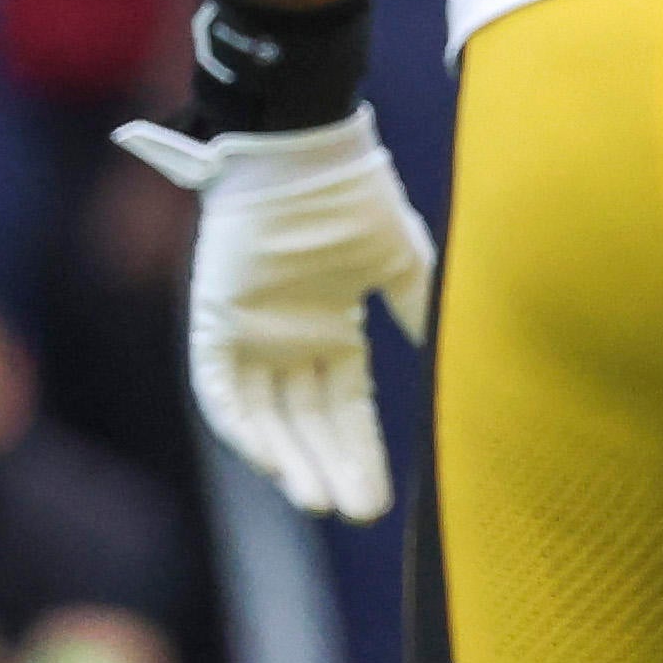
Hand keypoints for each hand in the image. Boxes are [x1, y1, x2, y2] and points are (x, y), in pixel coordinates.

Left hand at [114, 109, 435, 520]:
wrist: (303, 148)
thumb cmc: (355, 196)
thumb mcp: (400, 260)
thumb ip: (417, 310)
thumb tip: (449, 360)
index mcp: (330, 329)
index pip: (346, 408)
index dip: (361, 453)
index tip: (378, 500)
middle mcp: (288, 340)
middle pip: (309, 423)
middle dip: (332, 469)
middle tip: (358, 513)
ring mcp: (248, 333)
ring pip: (267, 416)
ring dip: (289, 460)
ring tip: (317, 502)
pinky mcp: (213, 320)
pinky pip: (219, 389)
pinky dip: (242, 426)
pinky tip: (271, 461)